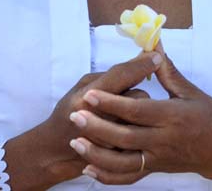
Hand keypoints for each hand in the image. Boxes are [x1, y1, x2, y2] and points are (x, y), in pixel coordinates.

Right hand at [3, 51, 162, 190]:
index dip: (141, 64)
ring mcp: (108, 140)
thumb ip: (109, 76)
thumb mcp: (82, 86)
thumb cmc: (69, 111)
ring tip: (122, 114)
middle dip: (138, 92)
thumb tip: (138, 62)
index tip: (156, 55)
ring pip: (142, 117)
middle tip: (131, 93)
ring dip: (138, 112)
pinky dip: (137, 129)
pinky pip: (140, 136)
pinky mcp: (116, 155)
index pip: (121, 76)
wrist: (55, 151)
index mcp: (86, 98)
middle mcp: (98, 118)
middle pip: (137, 97)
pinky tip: (128, 128)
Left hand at [69, 53, 211, 190]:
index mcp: (174, 116)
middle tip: (75, 114)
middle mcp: (165, 139)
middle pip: (125, 136)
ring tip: (76, 141)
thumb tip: (153, 46)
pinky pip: (128, 176)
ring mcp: (159, 158)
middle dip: (98, 126)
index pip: (138, 109)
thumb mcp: (192, 92)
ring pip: (122, 161)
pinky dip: (107, 175)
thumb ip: (168, 71)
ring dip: (97, 153)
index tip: (91, 93)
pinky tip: (90, 166)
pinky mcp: (155, 170)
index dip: (113, 102)